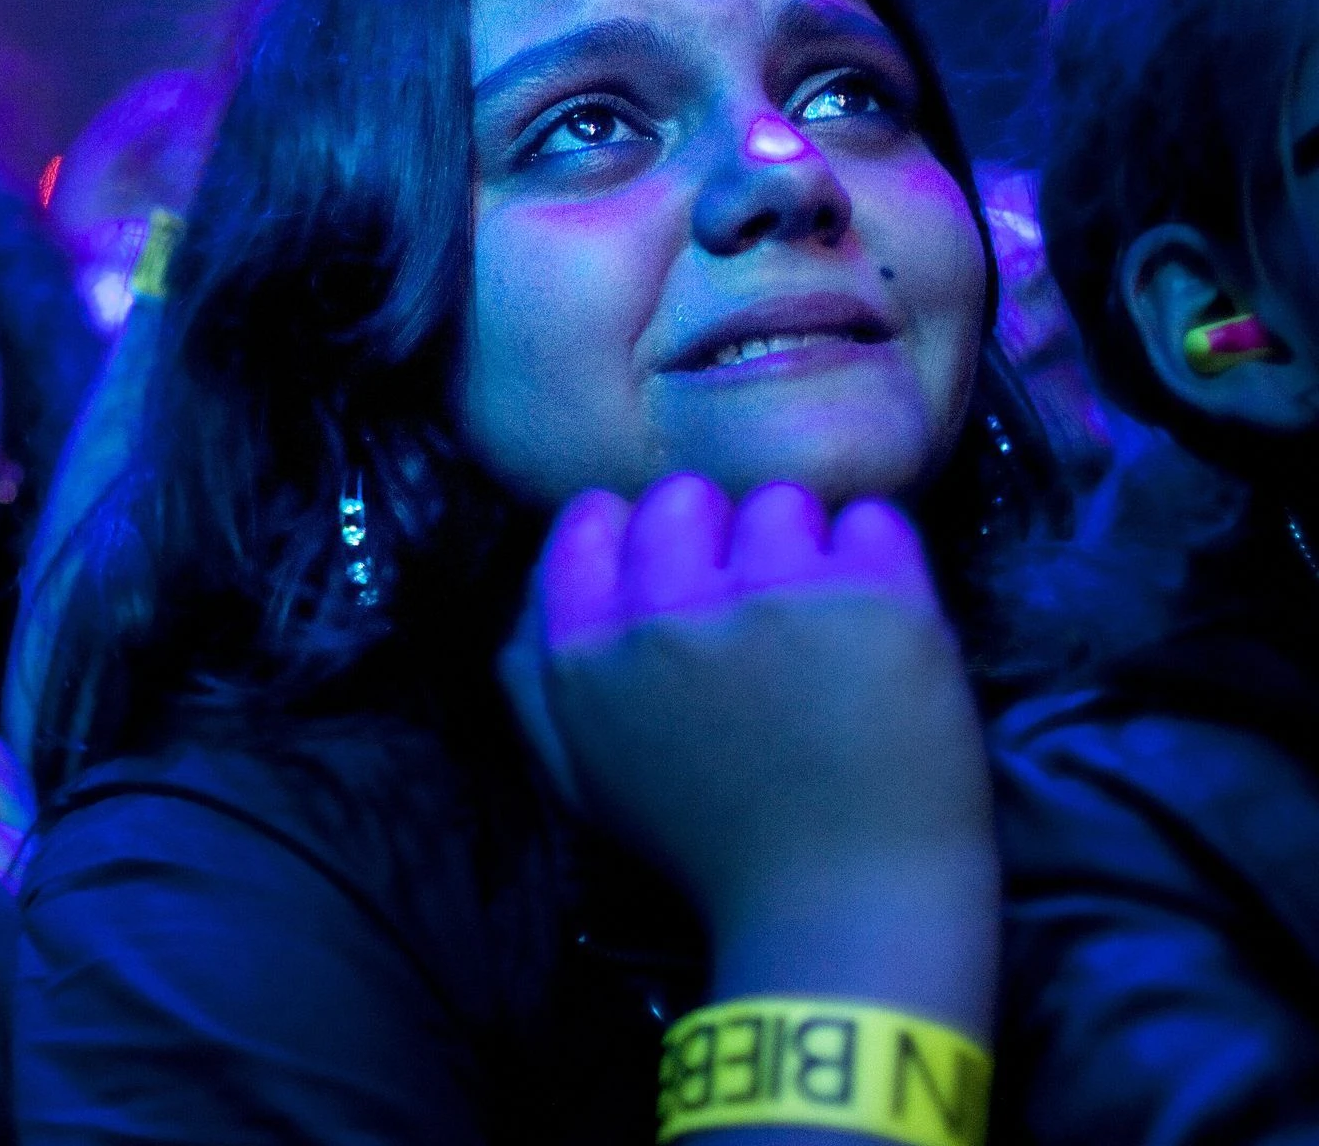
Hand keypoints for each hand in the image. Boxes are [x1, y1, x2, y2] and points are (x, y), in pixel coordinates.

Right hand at [507, 477, 996, 1019]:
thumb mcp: (581, 779)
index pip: (590, 521)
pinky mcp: (875, 607)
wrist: (844, 914)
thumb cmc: (710, 853)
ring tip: (822, 620)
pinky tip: (878, 628)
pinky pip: (875, 523)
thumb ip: (533, 679)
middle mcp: (665, 618)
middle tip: (755, 603)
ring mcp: (772, 604)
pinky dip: (882, 558)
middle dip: (718, 535)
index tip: (674, 581)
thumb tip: (532, 582)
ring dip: (803, 545)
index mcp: (585, 656)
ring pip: (780, 502)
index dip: (635, 540)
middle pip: (684, 499)